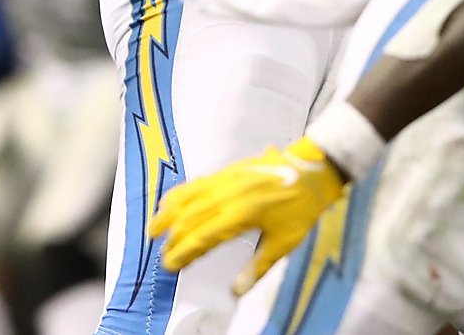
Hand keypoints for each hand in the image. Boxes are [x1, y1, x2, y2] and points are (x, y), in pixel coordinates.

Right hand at [147, 138, 346, 293]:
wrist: (311, 171)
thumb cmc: (300, 209)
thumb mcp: (283, 243)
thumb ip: (257, 268)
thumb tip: (236, 292)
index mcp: (239, 216)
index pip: (202, 237)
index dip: (183, 252)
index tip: (169, 265)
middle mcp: (225, 196)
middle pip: (189, 218)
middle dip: (173, 238)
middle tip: (162, 255)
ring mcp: (223, 180)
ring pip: (187, 198)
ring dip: (168, 214)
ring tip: (153, 229)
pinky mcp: (225, 171)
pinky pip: (195, 183)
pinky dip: (179, 194)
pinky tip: (169, 201)